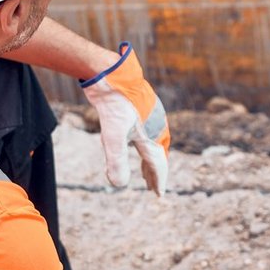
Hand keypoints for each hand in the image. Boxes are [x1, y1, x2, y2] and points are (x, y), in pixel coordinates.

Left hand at [80, 43, 169, 193]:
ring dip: (150, 158)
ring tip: (144, 169)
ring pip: (153, 142)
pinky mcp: (142, 106)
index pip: (158, 164)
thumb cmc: (113, 104)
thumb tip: (119, 186)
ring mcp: (151, 115)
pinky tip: (136, 141)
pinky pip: (148, 130)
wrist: (110, 73)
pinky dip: (144, 143)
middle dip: (155, 172)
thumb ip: (116, 162)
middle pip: (158, 154)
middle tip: (152, 186)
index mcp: (153, 135)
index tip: (159, 195)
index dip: (158, 181)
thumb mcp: (112, 136)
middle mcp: (156, 126)